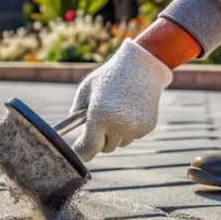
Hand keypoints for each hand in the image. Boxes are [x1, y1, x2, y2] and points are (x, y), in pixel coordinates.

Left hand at [70, 38, 173, 161]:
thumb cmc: (109, 76)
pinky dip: (129, 129)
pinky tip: (131, 110)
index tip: (79, 151)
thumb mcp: (86, 89)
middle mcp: (118, 126)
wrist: (142, 66)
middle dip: (100, 139)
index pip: (88, 149)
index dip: (82, 153)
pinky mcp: (147, 127)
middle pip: (104, 148)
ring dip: (116, 134)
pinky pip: (133, 136)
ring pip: (120, 143)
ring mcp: (134, 128)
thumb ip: (76, 111)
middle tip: (100, 122)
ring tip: (118, 111)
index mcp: (99, 117)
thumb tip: (73, 130)